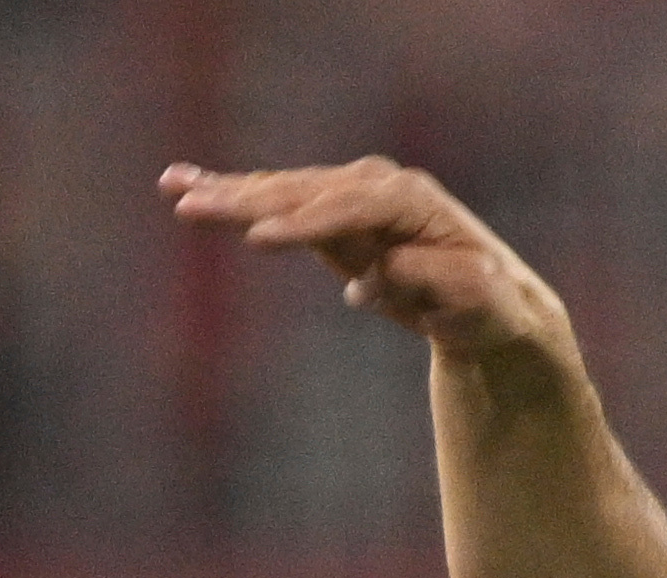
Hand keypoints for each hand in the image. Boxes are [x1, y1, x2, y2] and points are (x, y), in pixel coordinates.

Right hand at [159, 156, 569, 360]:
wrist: (491, 299)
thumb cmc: (485, 304)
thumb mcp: (474, 301)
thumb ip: (431, 284)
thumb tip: (373, 278)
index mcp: (409, 201)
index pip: (349, 207)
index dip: (304, 224)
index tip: (259, 242)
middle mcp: (376, 185)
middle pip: (302, 191)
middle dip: (247, 200)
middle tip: (193, 207)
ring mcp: (350, 194)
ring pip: (281, 192)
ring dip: (225, 191)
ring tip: (175, 189)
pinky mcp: (330, 213)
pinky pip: (275, 201)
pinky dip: (232, 193)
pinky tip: (184, 184)